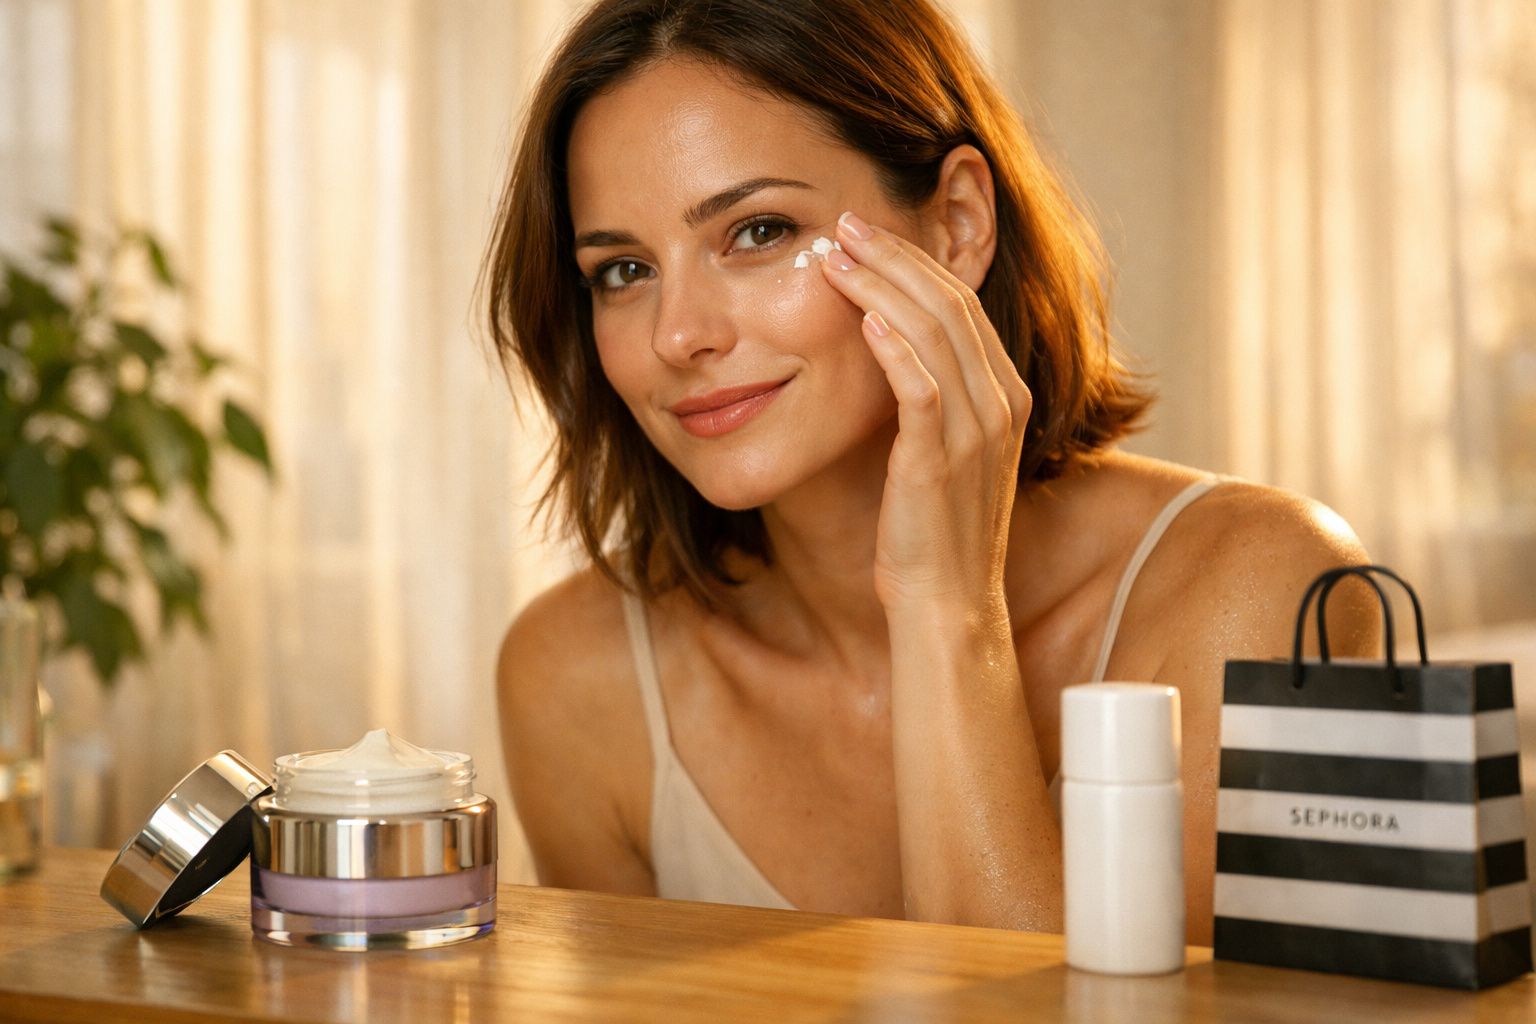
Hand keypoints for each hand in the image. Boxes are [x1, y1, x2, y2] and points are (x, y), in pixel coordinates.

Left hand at [820, 211, 1031, 610]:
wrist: (946, 602)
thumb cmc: (933, 529)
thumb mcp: (943, 451)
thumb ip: (932, 397)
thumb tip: (886, 345)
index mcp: (1006, 394)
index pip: (961, 304)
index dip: (912, 261)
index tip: (864, 235)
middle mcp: (1002, 403)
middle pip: (950, 304)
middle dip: (894, 256)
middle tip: (845, 225)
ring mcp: (976, 431)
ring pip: (935, 333)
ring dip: (881, 286)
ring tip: (836, 256)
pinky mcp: (941, 458)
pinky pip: (922, 387)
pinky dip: (892, 346)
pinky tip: (860, 317)